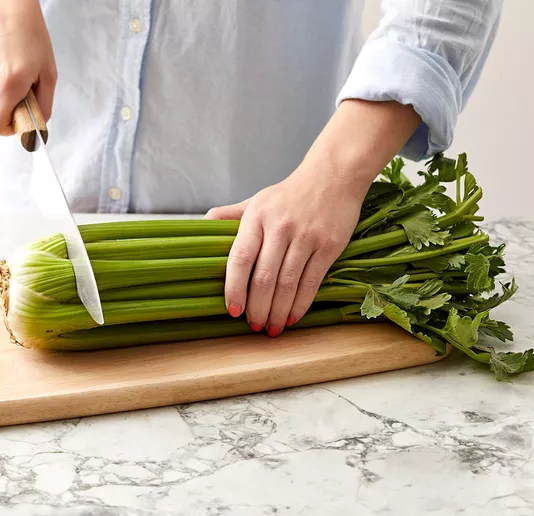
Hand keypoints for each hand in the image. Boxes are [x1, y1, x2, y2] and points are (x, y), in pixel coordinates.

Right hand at [0, 0, 56, 134]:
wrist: (2, 6)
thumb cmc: (30, 36)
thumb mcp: (48, 72)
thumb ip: (44, 104)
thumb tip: (37, 128)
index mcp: (10, 82)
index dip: (7, 129)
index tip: (17, 121)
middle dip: (5, 110)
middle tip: (18, 91)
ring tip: (5, 71)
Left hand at [206, 100, 421, 335]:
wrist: (333, 176)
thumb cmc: (289, 194)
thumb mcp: (256, 201)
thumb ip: (228, 216)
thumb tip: (200, 227)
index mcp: (257, 217)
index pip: (240, 258)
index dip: (234, 288)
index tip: (233, 310)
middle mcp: (280, 227)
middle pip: (264, 277)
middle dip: (257, 307)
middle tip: (253, 326)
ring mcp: (306, 236)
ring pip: (288, 283)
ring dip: (278, 311)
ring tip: (271, 328)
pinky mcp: (329, 245)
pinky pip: (312, 282)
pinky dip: (301, 305)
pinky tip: (292, 317)